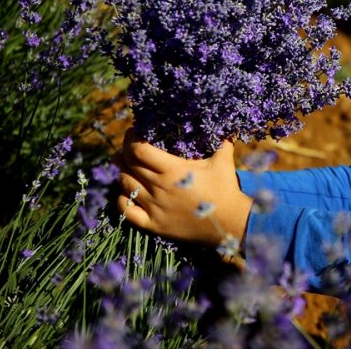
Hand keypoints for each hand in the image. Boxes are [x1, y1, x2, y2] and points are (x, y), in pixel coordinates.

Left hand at [116, 127, 252, 249]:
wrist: (229, 222)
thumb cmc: (226, 189)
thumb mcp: (223, 161)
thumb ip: (221, 140)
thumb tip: (226, 125)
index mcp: (173, 169)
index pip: (139, 150)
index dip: (131, 139)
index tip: (133, 132)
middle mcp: (159, 187)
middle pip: (129, 165)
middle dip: (124, 152)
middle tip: (127, 147)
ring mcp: (155, 207)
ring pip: (126, 185)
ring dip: (122, 172)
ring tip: (123, 165)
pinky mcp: (154, 225)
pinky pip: (127, 211)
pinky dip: (122, 200)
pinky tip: (125, 193)